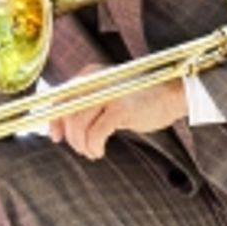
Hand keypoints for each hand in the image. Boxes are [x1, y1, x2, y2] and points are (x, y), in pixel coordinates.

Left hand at [49, 78, 188, 159]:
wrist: (172, 94)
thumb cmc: (139, 99)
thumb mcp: (107, 96)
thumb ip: (84, 106)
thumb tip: (56, 130)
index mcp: (90, 74)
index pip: (59, 97)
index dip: (54, 121)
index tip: (56, 137)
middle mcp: (96, 79)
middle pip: (67, 113)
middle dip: (71, 137)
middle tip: (81, 149)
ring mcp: (108, 93)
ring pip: (78, 125)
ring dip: (82, 145)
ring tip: (92, 151)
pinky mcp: (121, 108)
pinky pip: (95, 134)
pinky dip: (94, 146)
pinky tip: (99, 151)